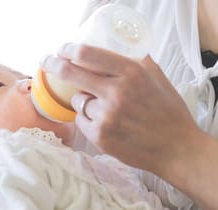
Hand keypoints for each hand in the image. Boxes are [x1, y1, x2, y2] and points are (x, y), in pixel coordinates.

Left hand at [40, 44, 201, 178]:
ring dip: (85, 101)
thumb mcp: (157, 79)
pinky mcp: (99, 136)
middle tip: (46, 63)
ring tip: (109, 110)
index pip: (88, 55)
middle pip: (71, 73)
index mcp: (132, 73)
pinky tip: (108, 125)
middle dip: (54, 65)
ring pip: (78, 101)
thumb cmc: (168, 112)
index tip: (62, 49)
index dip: (69, 50)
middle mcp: (116, 92)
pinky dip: (89, 120)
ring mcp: (105, 115)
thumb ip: (137, 63)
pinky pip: (81, 121)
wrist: (176, 148)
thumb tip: (119, 50)